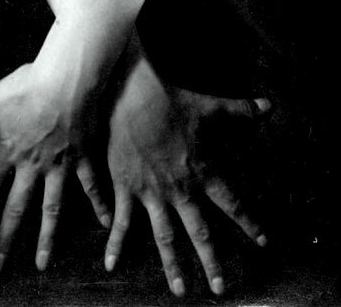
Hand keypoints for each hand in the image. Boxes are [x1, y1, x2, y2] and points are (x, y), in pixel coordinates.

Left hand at [0, 62, 110, 271]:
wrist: (68, 77)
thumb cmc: (30, 83)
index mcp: (9, 150)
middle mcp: (32, 165)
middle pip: (16, 207)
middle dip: (5, 238)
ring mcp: (58, 165)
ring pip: (52, 208)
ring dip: (46, 237)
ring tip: (42, 263)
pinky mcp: (82, 157)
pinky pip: (91, 185)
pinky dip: (99, 204)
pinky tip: (106, 223)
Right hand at [105, 54, 268, 297]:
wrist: (131, 96)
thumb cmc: (171, 101)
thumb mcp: (210, 105)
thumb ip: (241, 110)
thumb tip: (271, 106)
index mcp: (201, 171)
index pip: (232, 202)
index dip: (249, 222)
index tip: (264, 241)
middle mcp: (179, 189)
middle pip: (200, 232)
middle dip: (211, 261)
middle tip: (221, 288)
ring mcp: (151, 192)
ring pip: (165, 236)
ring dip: (172, 264)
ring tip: (179, 290)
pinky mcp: (126, 188)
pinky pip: (123, 221)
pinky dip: (116, 243)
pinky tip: (112, 264)